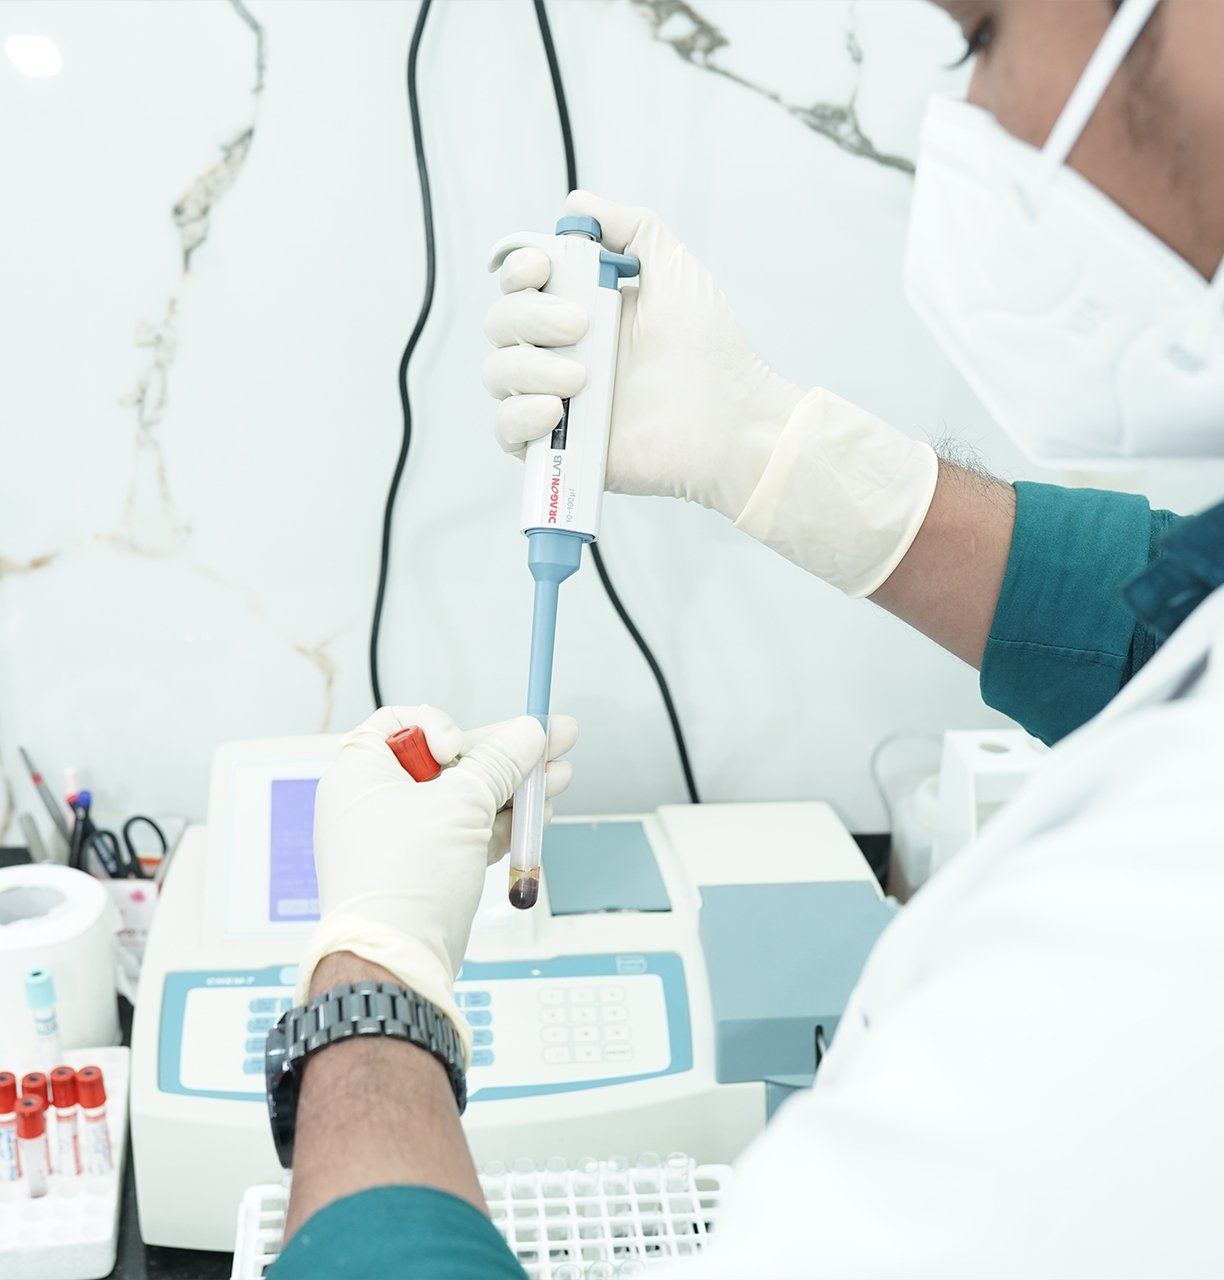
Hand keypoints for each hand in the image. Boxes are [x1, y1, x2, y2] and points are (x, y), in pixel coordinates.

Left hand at [295, 705, 578, 1060]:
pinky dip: (503, 822)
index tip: (461, 746)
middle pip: (450, 760)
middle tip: (553, 738)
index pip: (400, 723)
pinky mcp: (429, 868)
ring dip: (514, 786)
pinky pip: (469, 832)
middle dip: (505, 753)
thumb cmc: (403, 882)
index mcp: (360, 773)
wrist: (397, 964)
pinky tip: (540, 810)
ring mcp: (404, 838)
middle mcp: (376, 801)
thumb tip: (529, 733)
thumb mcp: (459, 805)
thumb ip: (500, 763)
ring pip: (466, 798)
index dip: (439, 725)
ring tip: (559, 775)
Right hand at [482, 192, 937, 597]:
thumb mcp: (672, 268)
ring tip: (580, 377)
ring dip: (528, 367)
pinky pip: (506, 429)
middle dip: (529, 315)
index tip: (543, 268)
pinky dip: (520, 416)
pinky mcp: (560, 445)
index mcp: (580, 308)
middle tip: (581, 325)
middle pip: (500, 322)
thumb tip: (578, 204)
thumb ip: (630, 227)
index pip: (518, 282)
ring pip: (497, 373)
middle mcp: (561, 351)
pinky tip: (557, 410)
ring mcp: (557, 398)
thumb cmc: (709, 349)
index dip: (518, 268)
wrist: (728, 418)